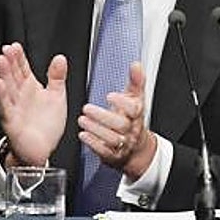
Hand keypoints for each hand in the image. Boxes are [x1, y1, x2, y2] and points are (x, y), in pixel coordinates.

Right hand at [0, 42, 66, 166]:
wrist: (42, 150)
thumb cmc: (47, 125)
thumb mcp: (57, 97)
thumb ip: (57, 77)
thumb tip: (60, 58)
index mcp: (30, 88)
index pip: (22, 69)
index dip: (19, 58)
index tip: (16, 46)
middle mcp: (20, 95)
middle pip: (13, 75)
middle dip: (10, 62)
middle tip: (7, 49)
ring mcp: (14, 107)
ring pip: (7, 87)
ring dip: (4, 74)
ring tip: (1, 60)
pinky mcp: (11, 120)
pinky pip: (5, 106)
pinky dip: (2, 95)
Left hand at [78, 61, 157, 179]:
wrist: (137, 148)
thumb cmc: (132, 119)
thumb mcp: (135, 99)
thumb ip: (135, 81)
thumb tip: (136, 64)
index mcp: (136, 114)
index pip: (135, 109)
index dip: (122, 102)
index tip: (109, 95)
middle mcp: (131, 129)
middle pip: (121, 125)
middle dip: (103, 116)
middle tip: (86, 108)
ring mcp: (123, 143)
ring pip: (113, 139)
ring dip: (96, 129)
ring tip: (82, 120)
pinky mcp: (113, 155)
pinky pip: (105, 152)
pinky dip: (93, 143)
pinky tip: (83, 135)